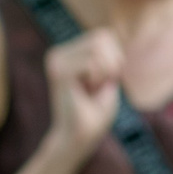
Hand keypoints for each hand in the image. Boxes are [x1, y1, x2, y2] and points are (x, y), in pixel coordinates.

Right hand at [41, 30, 125, 159]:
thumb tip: (110, 34)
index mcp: (67, 53)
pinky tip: (86, 92)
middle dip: (112, 63)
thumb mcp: (107, 79)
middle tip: (100, 87)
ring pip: (98, 47)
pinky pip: (93, 62)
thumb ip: (108, 56)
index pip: (104, 35)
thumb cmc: (94, 115)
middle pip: (102, 37)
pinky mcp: (59, 71)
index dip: (116, 58)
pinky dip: (98, 78)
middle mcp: (58, 53)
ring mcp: (56, 60)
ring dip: (105, 73)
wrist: (78, 139)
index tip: (105, 82)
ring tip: (92, 90)